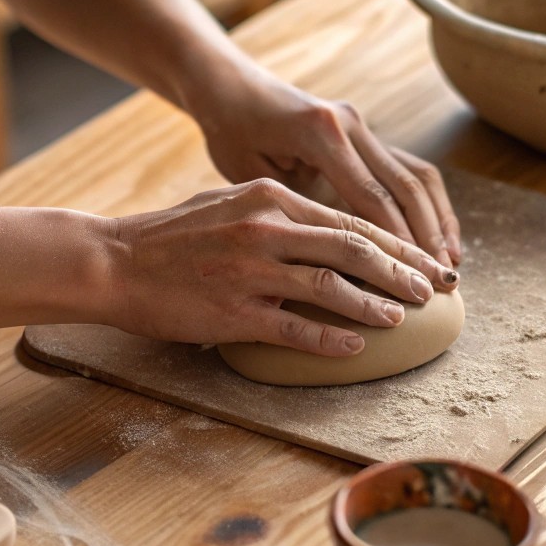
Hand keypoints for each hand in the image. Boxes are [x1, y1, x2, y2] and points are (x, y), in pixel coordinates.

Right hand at [101, 178, 458, 354]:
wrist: (112, 261)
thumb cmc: (171, 235)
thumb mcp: (229, 202)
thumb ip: (278, 211)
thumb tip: (326, 228)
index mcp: (270, 198)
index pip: (350, 219)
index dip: (396, 243)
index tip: (425, 260)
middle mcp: (266, 228)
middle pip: (354, 248)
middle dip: (401, 270)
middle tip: (432, 289)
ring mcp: (250, 270)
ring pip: (331, 287)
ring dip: (374, 305)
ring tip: (402, 317)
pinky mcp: (233, 311)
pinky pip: (295, 328)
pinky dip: (330, 339)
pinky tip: (355, 346)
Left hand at [185, 62, 462, 267]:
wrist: (232, 88)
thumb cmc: (231, 135)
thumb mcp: (252, 176)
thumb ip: (296, 207)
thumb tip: (336, 258)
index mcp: (320, 133)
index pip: (371, 196)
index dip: (397, 240)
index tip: (415, 277)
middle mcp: (350, 124)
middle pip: (405, 185)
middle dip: (428, 236)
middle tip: (443, 279)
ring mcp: (363, 126)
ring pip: (417, 175)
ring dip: (438, 219)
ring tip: (450, 262)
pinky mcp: (366, 133)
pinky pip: (408, 169)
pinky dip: (428, 204)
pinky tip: (438, 236)